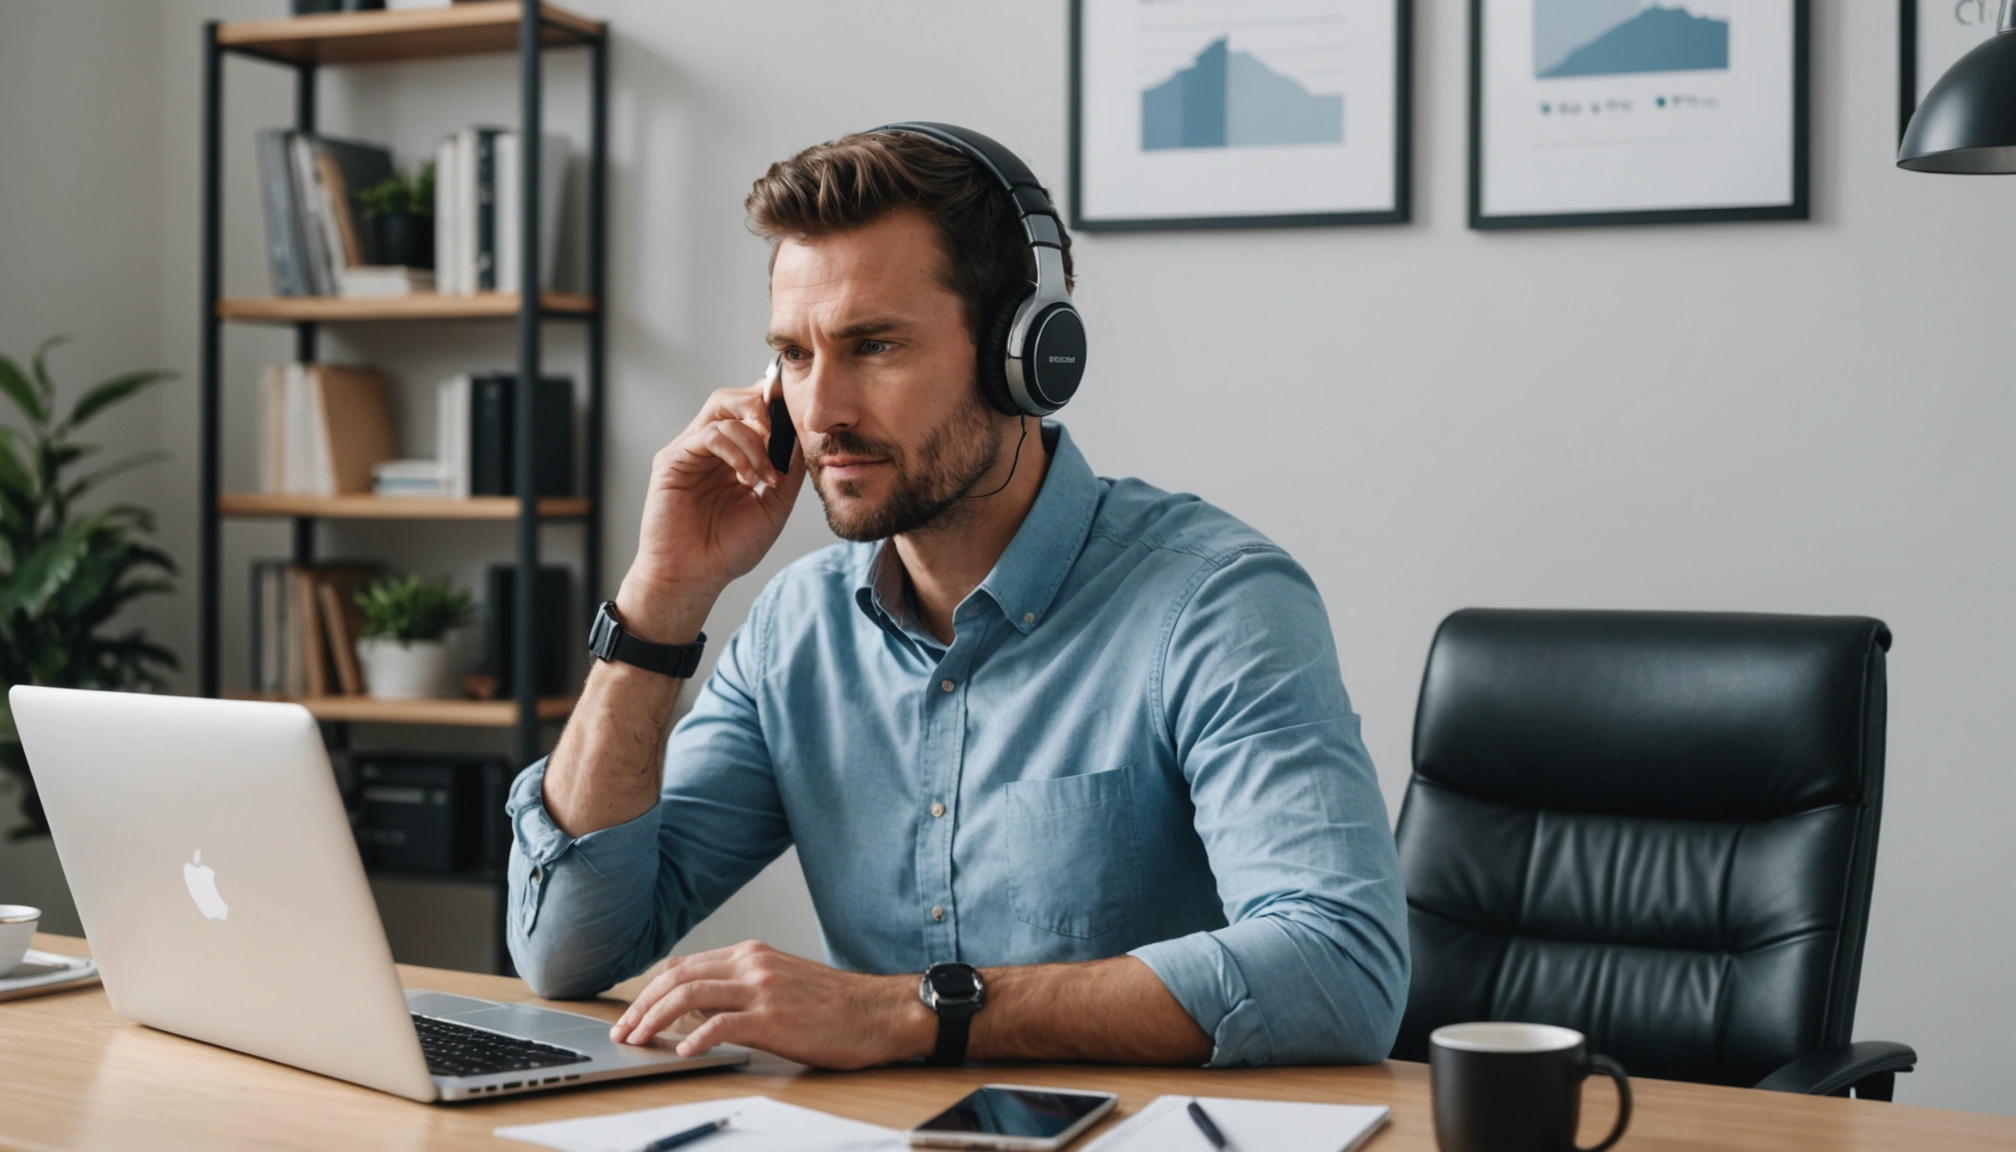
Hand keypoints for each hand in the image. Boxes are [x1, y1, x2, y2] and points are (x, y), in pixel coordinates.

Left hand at [610, 940, 934, 1069]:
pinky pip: (723, 1024)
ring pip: (690, 996)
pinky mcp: (775, 1019)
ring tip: (639, 1042)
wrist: (881, 1012)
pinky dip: (696, 1038)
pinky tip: (685, 1053)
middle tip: (624, 1032)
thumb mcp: (783, 985)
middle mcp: (753, 965)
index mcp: (753, 955)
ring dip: (655, 1020)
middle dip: (641, 1007)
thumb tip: (698, 1015)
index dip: (650, 991)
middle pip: (677, 978)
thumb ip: (742, 990)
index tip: (633, 1016)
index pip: (684, 967)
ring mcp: (763, 990)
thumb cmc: (837, 1006)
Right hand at [616, 379, 807, 639]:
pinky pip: (708, 435)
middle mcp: (710, 448)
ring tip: (764, 473)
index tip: (799, 416)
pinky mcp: (672, 460)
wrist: (695, 578)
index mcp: (733, 455)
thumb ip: (789, 471)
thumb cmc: (728, 549)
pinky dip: (734, 450)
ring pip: (721, 410)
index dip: (774, 406)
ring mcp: (690, 451)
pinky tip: (746, 478)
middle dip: (763, 407)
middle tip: (782, 433)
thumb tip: (806, 439)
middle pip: (733, 399)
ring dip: (753, 437)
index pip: (751, 412)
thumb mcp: (774, 506)